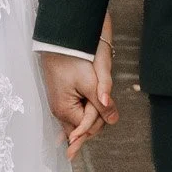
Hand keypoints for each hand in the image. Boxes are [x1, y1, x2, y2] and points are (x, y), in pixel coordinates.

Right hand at [41, 28, 115, 160]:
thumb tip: (113, 120)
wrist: (59, 44)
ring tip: (93, 94)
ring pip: (79, 120)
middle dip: (95, 118)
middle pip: (83, 127)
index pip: (89, 127)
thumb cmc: (71, 60)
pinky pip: (74, 112)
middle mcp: (59, 112)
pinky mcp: (61, 99)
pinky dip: (82, 111)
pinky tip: (85, 112)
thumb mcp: (90, 83)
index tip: (102, 103)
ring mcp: (59, 106)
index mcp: (65, 111)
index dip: (100, 116)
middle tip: (99, 99)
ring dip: (90, 113)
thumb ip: (102, 104)